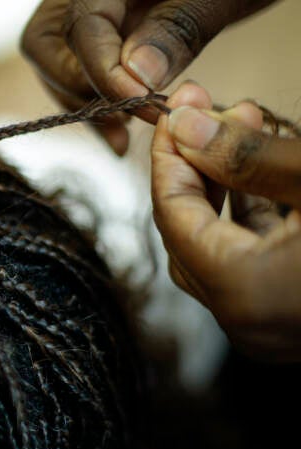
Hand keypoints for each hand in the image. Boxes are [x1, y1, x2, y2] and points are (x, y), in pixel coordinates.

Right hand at [21, 0, 276, 154]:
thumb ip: (178, 29)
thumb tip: (135, 76)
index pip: (83, 27)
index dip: (105, 72)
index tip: (142, 103)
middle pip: (47, 47)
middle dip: (81, 90)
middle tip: (128, 118)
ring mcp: (92, 11)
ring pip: (56, 62)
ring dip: (85, 104)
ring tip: (125, 134)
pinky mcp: (104, 31)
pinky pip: (75, 68)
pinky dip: (94, 102)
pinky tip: (121, 132)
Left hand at [152, 82, 300, 360]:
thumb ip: (246, 155)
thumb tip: (184, 126)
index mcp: (244, 294)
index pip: (173, 217)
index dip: (168, 158)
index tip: (173, 111)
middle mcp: (247, 323)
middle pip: (188, 235)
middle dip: (196, 168)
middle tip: (206, 112)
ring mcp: (272, 329)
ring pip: (220, 249)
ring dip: (226, 187)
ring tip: (243, 123)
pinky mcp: (294, 320)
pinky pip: (254, 264)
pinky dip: (253, 217)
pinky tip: (268, 170)